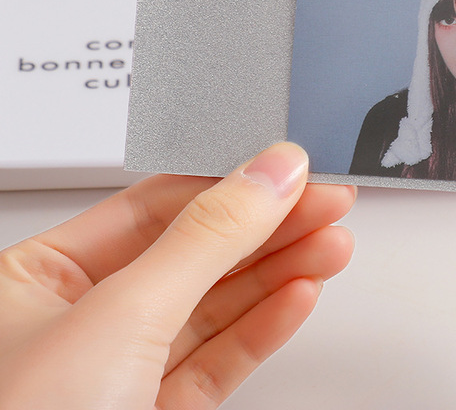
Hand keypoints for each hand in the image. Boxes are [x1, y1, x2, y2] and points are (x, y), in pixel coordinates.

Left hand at [0, 143, 355, 408]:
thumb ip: (206, 236)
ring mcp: (120, 371)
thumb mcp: (122, 314)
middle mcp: (78, 320)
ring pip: (216, 304)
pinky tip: (299, 294)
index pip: (155, 205)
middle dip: (269, 227)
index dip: (231, 182)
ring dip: (280, 272)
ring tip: (332, 245)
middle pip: (195, 251)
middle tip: (328, 202)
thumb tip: (269, 171)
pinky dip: (264, 327)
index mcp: (38, 278)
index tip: (291, 169)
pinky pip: (219, 358)